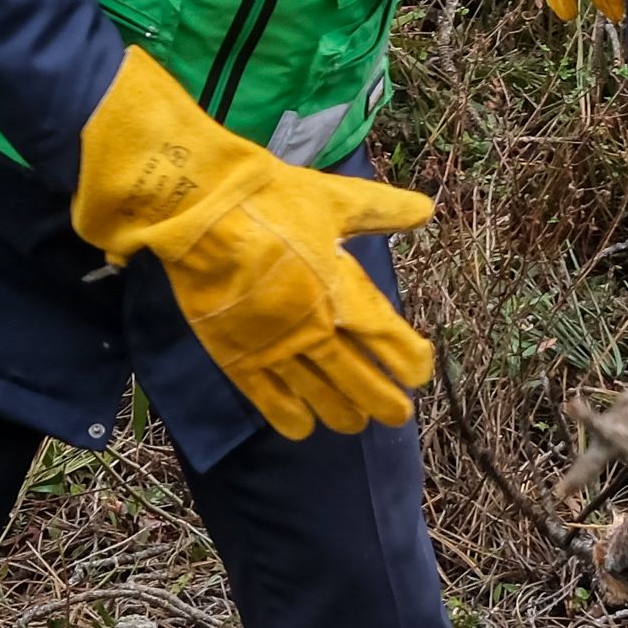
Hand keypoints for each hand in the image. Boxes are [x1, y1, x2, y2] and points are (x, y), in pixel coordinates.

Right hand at [72, 48, 434, 437]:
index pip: (388, 338)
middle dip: (383, 401)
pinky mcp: (237, 356)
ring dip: (342, 414)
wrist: (201, 209)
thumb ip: (381, 210)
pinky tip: (303, 428)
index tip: (418, 372)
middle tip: (397, 415)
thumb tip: (426, 210)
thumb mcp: (335, 199)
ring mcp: (275, 347)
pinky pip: (269, 400)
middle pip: (359, 379)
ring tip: (354, 424)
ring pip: (319, 396)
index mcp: (343, 290)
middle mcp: (315, 328)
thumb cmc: (270, 200)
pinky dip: (288, 417)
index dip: (408, 360)